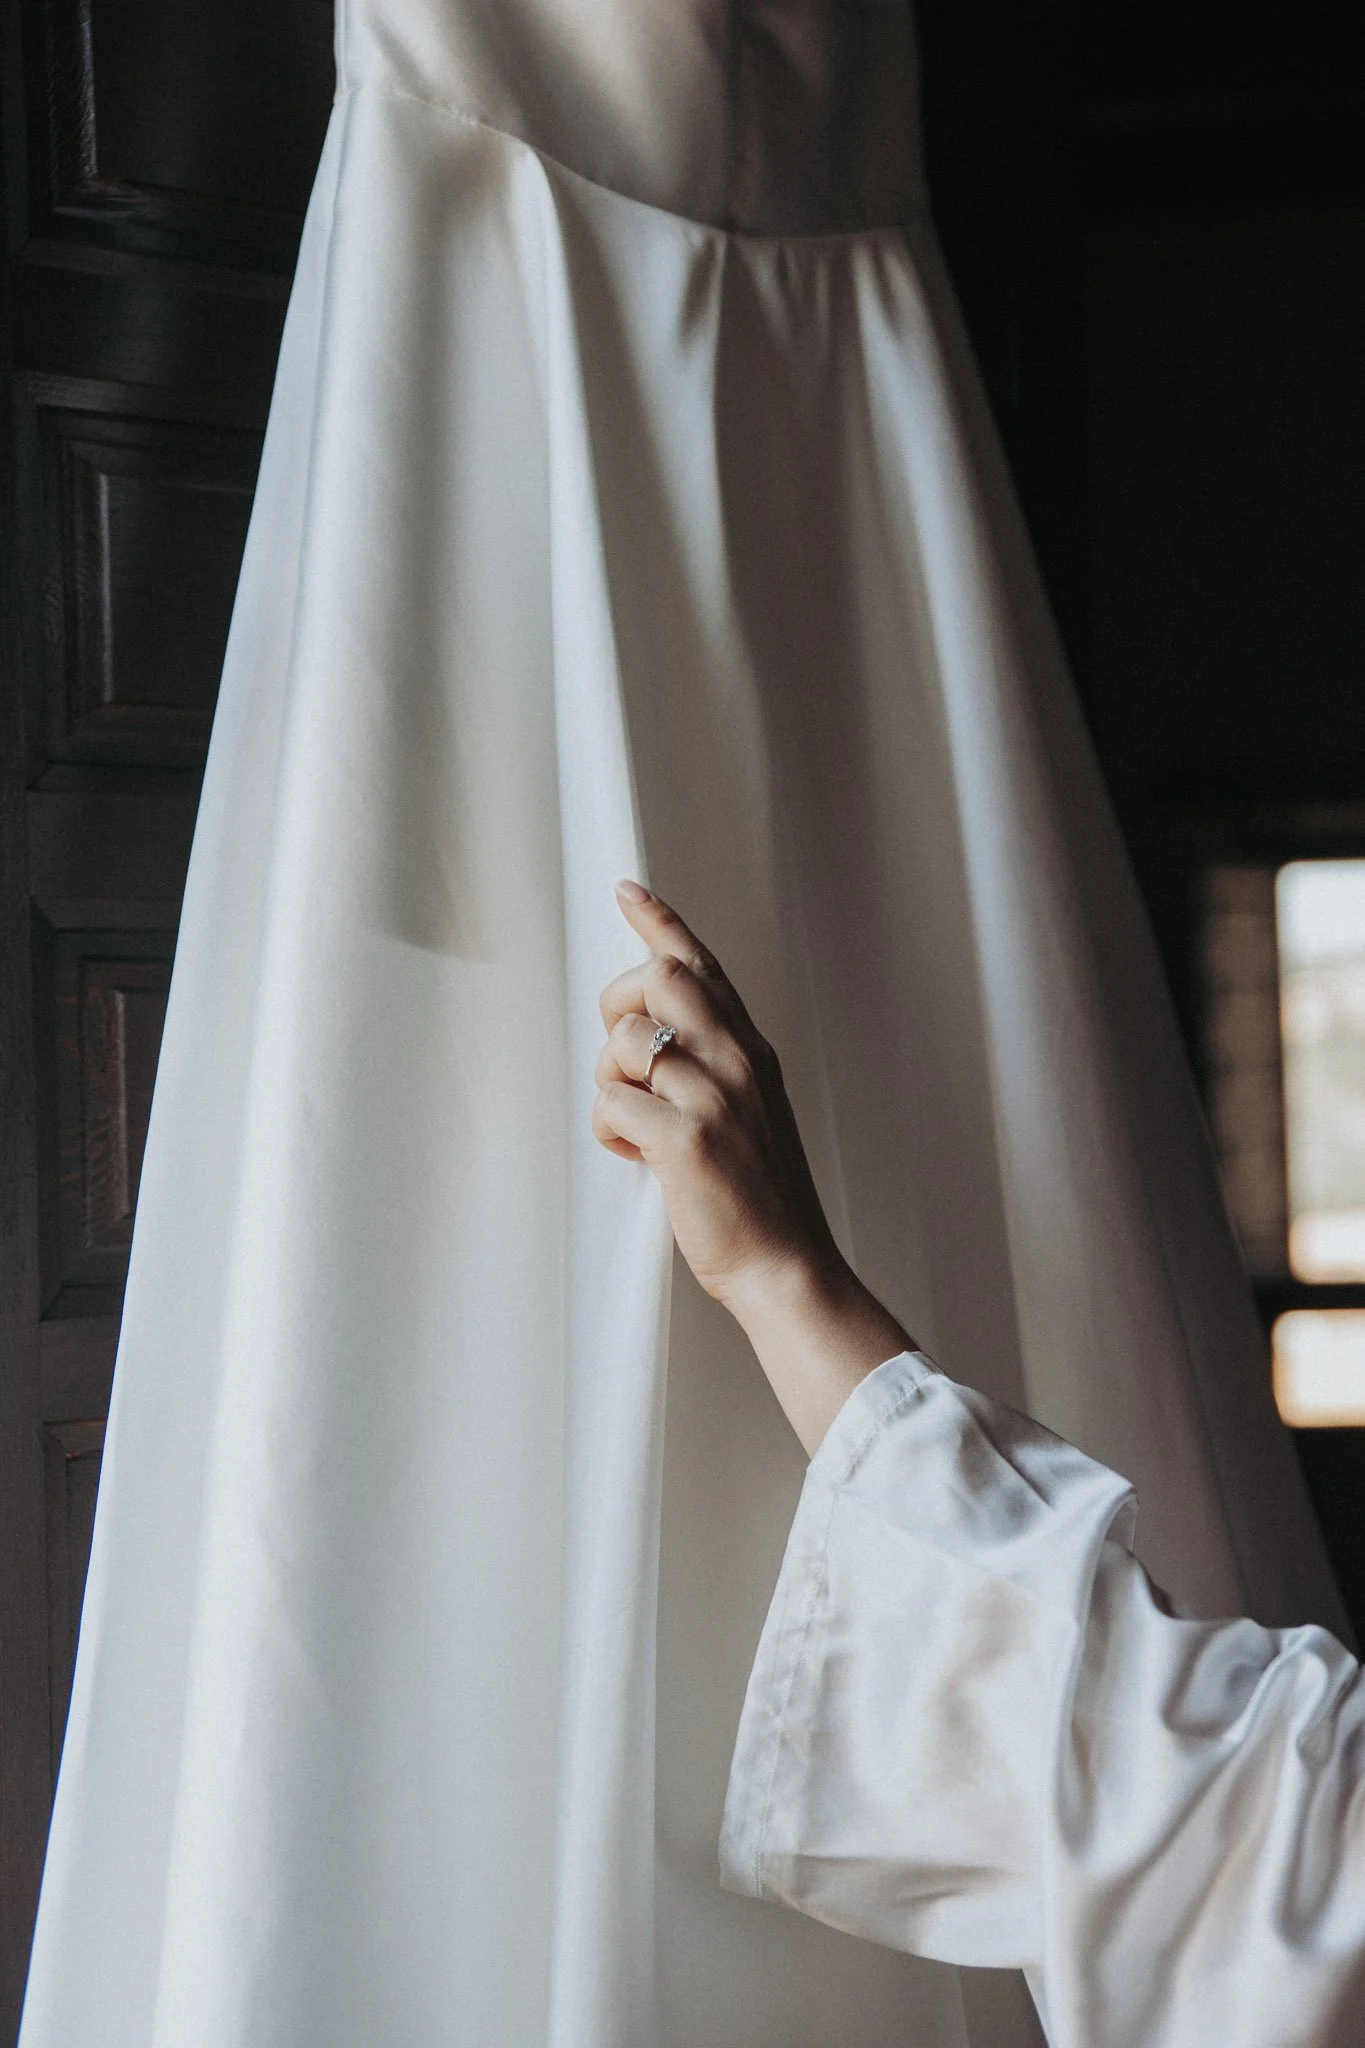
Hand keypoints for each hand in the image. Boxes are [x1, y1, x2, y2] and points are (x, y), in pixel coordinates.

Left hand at [593, 881, 837, 1308]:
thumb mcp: (747, 1112)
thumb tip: (648, 1041)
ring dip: (610, 1082)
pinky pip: (610, 1103)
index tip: (630, 892)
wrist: (786, 1266)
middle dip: (619, 1003)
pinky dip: (609, 1130)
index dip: (660, 922)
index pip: (702, 968)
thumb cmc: (758, 1199)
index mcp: (750, 1053)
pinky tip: (636, 1156)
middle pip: (657, 978)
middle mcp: (736, 1062)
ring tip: (637, 1126)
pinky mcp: (684, 1140)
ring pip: (624, 1041)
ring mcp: (713, 1098)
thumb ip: (708, 1068)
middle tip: (623, 1057)